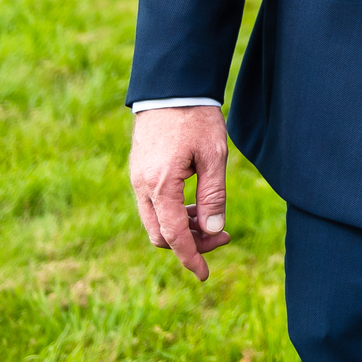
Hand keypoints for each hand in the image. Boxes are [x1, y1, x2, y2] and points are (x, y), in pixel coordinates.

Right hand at [128, 106, 232, 279]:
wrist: (171, 87)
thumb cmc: (196, 118)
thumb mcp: (214, 155)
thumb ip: (213, 195)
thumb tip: (214, 232)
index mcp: (160, 185)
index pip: (174, 235)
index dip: (191, 257)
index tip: (205, 275)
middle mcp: (142, 186)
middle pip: (161, 234)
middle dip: (190, 243)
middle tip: (224, 235)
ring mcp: (137, 179)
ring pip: (155, 221)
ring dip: (183, 228)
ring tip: (213, 220)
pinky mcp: (139, 172)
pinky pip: (153, 206)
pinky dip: (173, 213)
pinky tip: (196, 205)